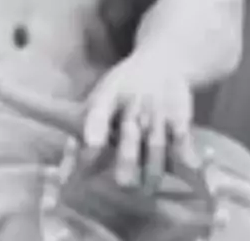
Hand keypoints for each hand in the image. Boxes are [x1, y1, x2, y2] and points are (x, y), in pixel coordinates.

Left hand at [84, 52, 198, 191]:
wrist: (164, 60)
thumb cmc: (122, 87)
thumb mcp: (100, 98)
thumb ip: (82, 132)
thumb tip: (63, 174)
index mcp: (109, 94)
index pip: (100, 110)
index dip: (96, 126)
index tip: (92, 144)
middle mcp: (133, 102)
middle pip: (130, 133)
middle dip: (127, 156)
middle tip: (122, 183)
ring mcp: (157, 110)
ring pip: (156, 141)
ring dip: (152, 166)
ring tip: (146, 189)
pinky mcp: (180, 116)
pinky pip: (182, 137)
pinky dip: (185, 153)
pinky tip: (186, 169)